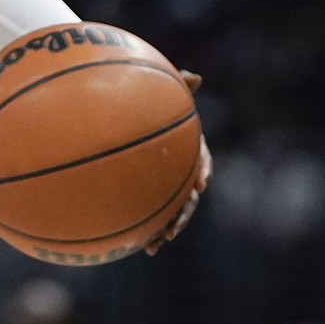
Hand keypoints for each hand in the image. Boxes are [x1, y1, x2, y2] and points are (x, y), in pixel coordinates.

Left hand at [146, 70, 210, 254]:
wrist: (121, 116)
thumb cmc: (144, 99)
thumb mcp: (160, 92)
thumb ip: (176, 87)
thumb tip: (196, 76)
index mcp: (188, 147)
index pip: (202, 159)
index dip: (204, 169)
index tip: (201, 181)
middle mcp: (179, 169)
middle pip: (187, 196)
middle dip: (182, 214)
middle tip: (173, 229)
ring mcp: (163, 183)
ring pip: (169, 211)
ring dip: (163, 229)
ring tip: (152, 246)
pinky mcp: (146, 193)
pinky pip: (148, 213)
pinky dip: (143, 229)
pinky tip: (132, 244)